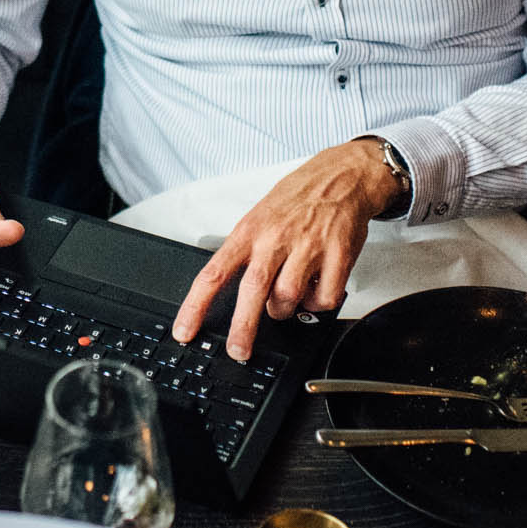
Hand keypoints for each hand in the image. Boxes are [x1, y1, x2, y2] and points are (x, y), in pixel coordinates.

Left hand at [171, 140, 399, 359]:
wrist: (341, 176)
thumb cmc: (296, 200)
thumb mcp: (259, 217)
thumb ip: (246, 254)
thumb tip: (227, 293)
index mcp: (249, 231)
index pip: (214, 272)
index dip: (195, 305)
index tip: (184, 331)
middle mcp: (275, 239)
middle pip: (252, 290)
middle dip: (242, 328)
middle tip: (238, 351)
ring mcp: (308, 246)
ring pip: (288, 299)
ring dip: (285, 309)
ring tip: (288, 297)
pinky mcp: (338, 255)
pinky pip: (324, 298)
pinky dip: (318, 304)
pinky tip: (316, 289)